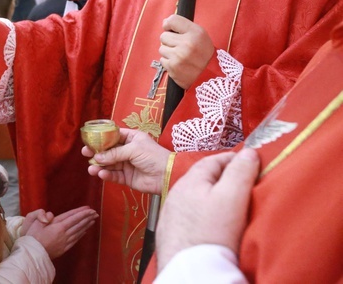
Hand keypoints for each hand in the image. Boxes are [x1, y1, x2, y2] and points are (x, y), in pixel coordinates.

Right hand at [25, 206, 97, 259]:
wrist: (33, 255)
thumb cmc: (32, 237)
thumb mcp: (34, 223)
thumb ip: (42, 216)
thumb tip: (51, 215)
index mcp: (57, 226)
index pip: (72, 217)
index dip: (81, 212)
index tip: (89, 208)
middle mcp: (63, 233)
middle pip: (78, 224)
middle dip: (87, 217)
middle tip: (95, 213)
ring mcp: (65, 242)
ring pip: (78, 231)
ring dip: (86, 225)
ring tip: (93, 220)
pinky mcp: (64, 248)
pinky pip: (75, 240)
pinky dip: (81, 234)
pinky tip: (85, 231)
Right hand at [83, 128, 171, 194]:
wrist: (166, 175)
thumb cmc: (153, 156)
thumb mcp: (133, 149)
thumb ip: (115, 153)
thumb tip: (98, 157)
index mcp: (131, 138)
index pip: (113, 136)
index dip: (102, 138)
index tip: (90, 140)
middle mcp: (128, 150)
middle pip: (108, 150)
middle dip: (97, 152)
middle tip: (85, 153)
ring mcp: (126, 164)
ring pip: (109, 164)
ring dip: (99, 166)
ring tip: (91, 168)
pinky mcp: (127, 177)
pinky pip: (114, 175)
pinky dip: (107, 175)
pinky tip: (101, 174)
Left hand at [156, 148, 259, 272]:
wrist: (190, 270)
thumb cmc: (210, 235)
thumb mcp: (231, 197)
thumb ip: (240, 172)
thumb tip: (248, 152)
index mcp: (189, 181)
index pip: (213, 160)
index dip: (234, 159)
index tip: (250, 162)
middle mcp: (176, 195)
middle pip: (204, 179)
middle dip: (224, 178)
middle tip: (245, 184)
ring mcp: (172, 215)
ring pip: (196, 198)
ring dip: (213, 198)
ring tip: (232, 206)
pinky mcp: (173, 233)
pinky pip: (192, 216)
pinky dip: (204, 215)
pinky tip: (214, 226)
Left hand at [159, 15, 214, 88]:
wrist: (210, 75)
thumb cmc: (203, 52)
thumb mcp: (200, 34)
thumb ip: (183, 25)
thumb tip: (165, 22)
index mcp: (195, 33)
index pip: (173, 20)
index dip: (169, 24)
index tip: (170, 29)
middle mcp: (187, 44)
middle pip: (163, 36)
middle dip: (169, 41)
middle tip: (180, 46)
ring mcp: (179, 57)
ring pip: (161, 48)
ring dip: (168, 52)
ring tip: (180, 56)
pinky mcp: (173, 67)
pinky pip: (162, 60)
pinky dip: (168, 62)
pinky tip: (179, 64)